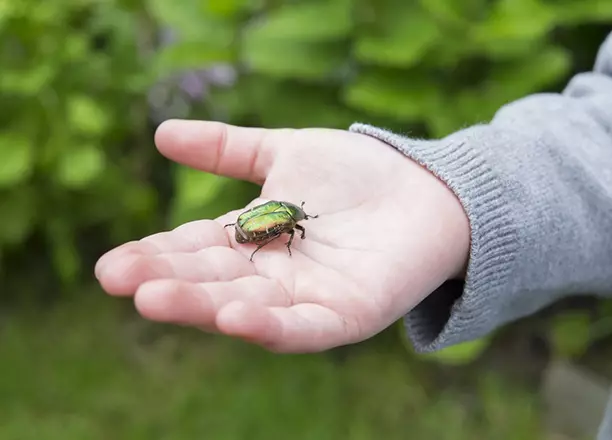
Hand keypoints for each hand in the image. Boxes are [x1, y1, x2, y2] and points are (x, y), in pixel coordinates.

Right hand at [95, 120, 469, 352]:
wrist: (425, 187)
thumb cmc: (356, 173)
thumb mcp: (284, 153)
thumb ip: (228, 149)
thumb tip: (161, 134)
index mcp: (252, 240)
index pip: (195, 249)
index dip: (156, 254)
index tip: (114, 261)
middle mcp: (271, 275)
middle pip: (212, 281)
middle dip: (166, 281)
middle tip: (115, 279)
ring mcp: (306, 298)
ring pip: (246, 308)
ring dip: (201, 306)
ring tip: (154, 298)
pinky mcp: (346, 315)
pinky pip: (303, 328)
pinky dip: (268, 327)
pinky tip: (232, 318)